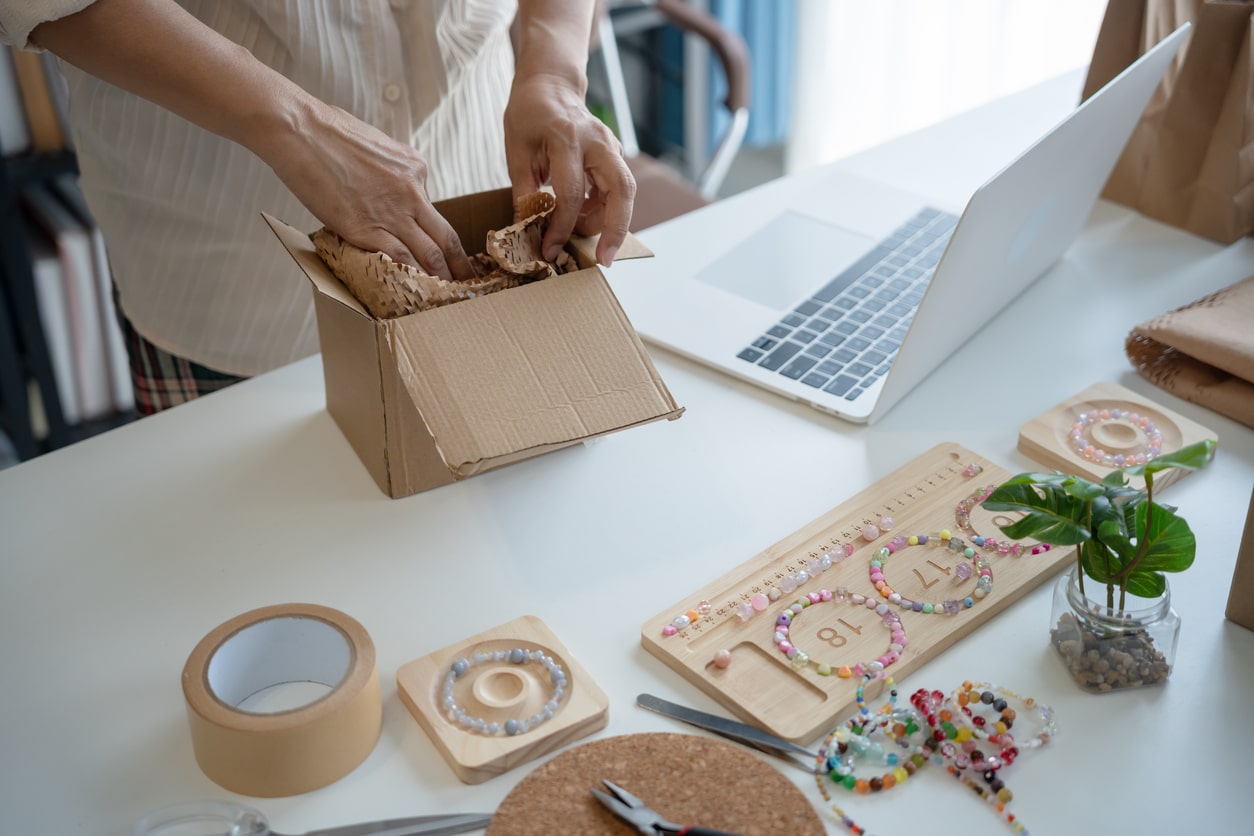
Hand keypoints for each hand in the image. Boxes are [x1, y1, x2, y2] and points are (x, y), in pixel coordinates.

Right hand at [265, 102, 475, 281]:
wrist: (299, 130)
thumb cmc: (327, 131)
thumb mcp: (377, 146)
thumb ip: (390, 170)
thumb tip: (385, 185)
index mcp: (415, 168)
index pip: (432, 210)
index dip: (440, 236)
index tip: (448, 252)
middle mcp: (412, 191)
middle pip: (446, 238)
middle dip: (460, 265)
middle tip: (470, 284)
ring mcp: (391, 212)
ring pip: (429, 254)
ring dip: (441, 279)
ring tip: (450, 297)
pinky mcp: (365, 228)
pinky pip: (399, 259)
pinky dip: (412, 278)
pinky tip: (418, 293)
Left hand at [504, 72, 635, 265]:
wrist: (550, 86)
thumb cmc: (529, 116)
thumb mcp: (517, 153)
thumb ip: (524, 194)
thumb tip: (526, 235)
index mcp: (566, 138)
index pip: (570, 193)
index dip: (561, 228)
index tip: (550, 251)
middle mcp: (597, 142)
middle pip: (622, 189)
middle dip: (616, 229)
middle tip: (604, 259)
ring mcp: (611, 146)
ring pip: (626, 191)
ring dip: (608, 220)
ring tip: (579, 232)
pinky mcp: (615, 155)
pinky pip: (618, 188)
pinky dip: (604, 209)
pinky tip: (582, 216)